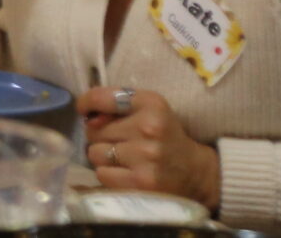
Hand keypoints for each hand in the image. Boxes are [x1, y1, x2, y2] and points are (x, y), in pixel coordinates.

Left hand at [80, 87, 221, 210]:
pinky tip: (126, 173)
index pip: (103, 97)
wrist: (196, 173)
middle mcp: (150, 128)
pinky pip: (102, 174)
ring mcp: (146, 157)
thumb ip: (116, 105)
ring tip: (123, 158)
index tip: (84, 110)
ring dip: (103, 157)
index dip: (87, 103)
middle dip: (99, 135)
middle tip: (119, 141)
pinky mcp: (141, 182)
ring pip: (94, 153)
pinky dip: (109, 175)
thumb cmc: (164, 136)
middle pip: (93, 129)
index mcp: (151, 104)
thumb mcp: (148, 109)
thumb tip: (86, 116)